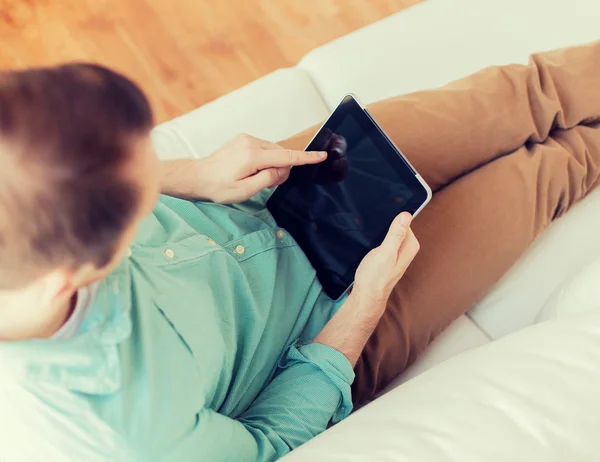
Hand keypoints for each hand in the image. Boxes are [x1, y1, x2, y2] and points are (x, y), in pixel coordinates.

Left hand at [198, 134, 326, 203]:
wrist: (198, 176)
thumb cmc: (218, 187)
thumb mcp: (245, 190)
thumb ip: (268, 179)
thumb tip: (282, 170)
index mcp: (252, 156)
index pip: (286, 157)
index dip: (305, 158)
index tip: (321, 156)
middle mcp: (250, 142)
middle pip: (281, 154)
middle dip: (282, 168)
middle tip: (269, 183)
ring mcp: (246, 139)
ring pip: (273, 151)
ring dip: (273, 163)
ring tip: (257, 177)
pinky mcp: (243, 139)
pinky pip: (264, 148)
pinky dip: (266, 158)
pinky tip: (254, 169)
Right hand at [353, 212, 419, 303]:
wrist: (366, 295)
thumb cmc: (374, 277)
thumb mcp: (385, 253)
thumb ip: (396, 234)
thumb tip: (406, 215)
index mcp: (410, 246)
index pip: (405, 221)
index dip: (391, 220)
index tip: (382, 228)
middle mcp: (407, 249)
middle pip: (398, 227)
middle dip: (385, 228)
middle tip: (376, 239)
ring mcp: (399, 253)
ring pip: (390, 234)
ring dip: (381, 235)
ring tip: (374, 245)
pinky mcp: (390, 256)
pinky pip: (386, 241)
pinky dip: (379, 242)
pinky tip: (373, 248)